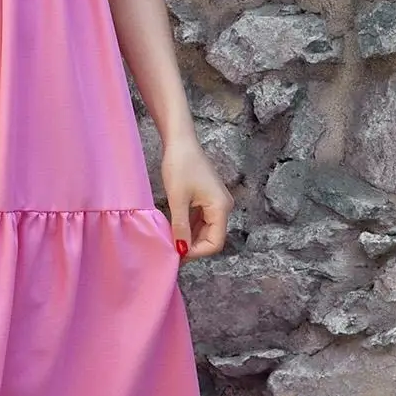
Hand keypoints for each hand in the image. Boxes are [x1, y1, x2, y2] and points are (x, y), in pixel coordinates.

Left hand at [160, 133, 232, 260]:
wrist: (180, 141)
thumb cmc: (180, 166)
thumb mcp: (177, 200)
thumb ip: (181, 227)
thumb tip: (181, 250)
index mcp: (221, 208)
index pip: (215, 243)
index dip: (197, 252)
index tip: (177, 254)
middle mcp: (223, 207)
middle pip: (212, 238)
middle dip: (193, 246)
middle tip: (171, 251)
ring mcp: (216, 202)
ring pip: (206, 230)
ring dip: (190, 238)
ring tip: (171, 242)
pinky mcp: (208, 198)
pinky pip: (201, 220)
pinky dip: (190, 228)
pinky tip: (175, 230)